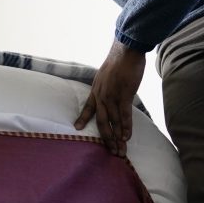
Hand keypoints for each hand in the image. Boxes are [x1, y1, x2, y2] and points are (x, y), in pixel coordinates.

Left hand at [74, 40, 145, 156]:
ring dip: (118, 138)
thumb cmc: (119, 61)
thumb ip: (107, 85)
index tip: (76, 128)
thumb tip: (112, 91)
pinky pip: (124, 115)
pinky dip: (126, 127)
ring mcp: (112, 96)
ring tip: (120, 150)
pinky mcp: (124, 95)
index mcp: (96, 90)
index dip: (82, 119)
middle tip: (111, 152)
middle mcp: (101, 95)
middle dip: (106, 139)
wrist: (126, 50)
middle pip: (101, 122)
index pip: (88, 107)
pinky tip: (127, 137)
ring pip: (113, 122)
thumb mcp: (106, 74)